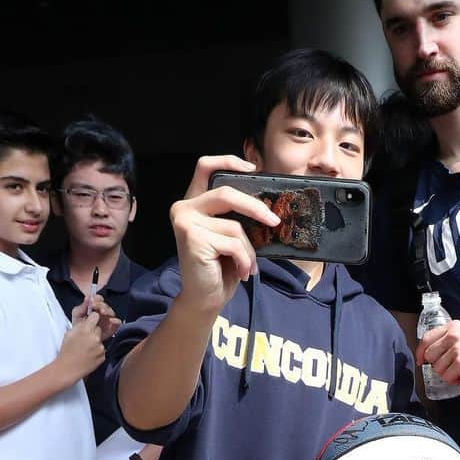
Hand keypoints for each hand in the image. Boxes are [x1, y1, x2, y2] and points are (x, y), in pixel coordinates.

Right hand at [57, 313, 104, 383]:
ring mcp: (100, 347)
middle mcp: (95, 337)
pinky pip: (102, 350)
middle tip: (85, 338)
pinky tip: (89, 355)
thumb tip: (88, 319)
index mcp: (85, 329)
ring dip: (95, 342)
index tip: (90, 322)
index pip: (96, 316)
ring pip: (100, 339)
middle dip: (93, 331)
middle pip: (99, 328)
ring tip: (85, 349)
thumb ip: (80, 325)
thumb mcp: (70, 333)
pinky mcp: (103, 356)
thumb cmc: (66, 351)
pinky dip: (97, 351)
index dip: (93, 318)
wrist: (68, 368)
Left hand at [74, 293, 120, 340]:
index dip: (97, 299)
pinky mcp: (112, 328)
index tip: (92, 301)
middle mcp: (102, 313)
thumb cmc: (79, 327)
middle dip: (101, 305)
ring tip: (102, 312)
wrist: (80, 340)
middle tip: (95, 306)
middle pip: (106, 305)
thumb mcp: (77, 315)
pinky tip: (111, 321)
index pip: (99, 299)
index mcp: (95, 308)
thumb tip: (88, 298)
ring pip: (111, 313)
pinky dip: (116, 321)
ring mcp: (108, 320)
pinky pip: (118, 323)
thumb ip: (81, 306)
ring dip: (108, 311)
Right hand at [170, 157, 279, 315]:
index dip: (229, 161)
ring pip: (235, 226)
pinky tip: (240, 272)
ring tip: (247, 265)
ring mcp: (186, 222)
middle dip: (256, 208)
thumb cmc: (220, 267)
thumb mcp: (230, 236)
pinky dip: (244, 260)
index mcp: (194, 202)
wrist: (205, 298)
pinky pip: (234, 243)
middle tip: (274, 222)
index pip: (205, 167)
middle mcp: (184, 208)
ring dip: (249, 250)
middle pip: (227, 193)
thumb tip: (267, 205)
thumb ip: (237, 216)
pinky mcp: (193, 238)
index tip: (253, 169)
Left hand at [416, 321, 459, 385]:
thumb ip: (448, 341)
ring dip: (449, 374)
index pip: (427, 338)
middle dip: (439, 365)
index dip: (421, 352)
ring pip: (438, 369)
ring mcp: (458, 350)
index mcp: (453, 327)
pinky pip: (448, 378)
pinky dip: (456, 381)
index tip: (421, 360)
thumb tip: (427, 354)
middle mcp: (454, 336)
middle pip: (430, 356)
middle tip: (454, 366)